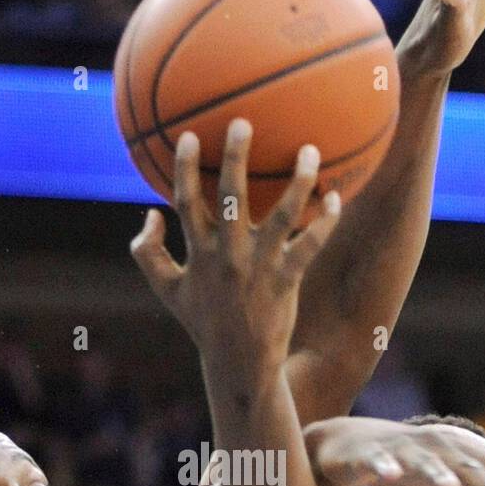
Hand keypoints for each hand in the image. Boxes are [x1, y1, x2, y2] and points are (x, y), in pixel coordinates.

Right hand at [130, 119, 340, 370]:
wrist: (240, 363)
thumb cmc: (204, 321)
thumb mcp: (168, 290)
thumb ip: (148, 253)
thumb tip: (150, 214)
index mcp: (199, 253)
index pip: (186, 202)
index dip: (185, 168)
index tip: (189, 135)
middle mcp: (229, 255)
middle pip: (231, 197)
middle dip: (235, 156)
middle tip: (243, 122)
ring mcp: (260, 266)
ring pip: (281, 215)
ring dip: (298, 181)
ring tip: (310, 151)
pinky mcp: (287, 279)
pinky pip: (310, 244)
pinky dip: (324, 221)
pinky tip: (337, 197)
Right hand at [304, 416, 484, 485]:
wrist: (351, 446)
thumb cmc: (410, 465)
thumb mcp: (453, 475)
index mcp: (455, 452)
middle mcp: (432, 447)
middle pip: (462, 465)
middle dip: (484, 484)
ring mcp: (400, 450)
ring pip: (421, 461)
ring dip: (436, 471)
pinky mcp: (368, 456)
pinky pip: (375, 461)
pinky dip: (382, 465)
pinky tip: (389, 475)